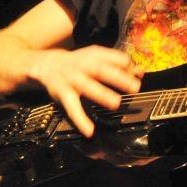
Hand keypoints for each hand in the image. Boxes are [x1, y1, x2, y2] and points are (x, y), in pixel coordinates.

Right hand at [28, 45, 142, 137]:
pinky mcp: (62, 94)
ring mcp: (72, 80)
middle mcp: (83, 66)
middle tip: (135, 87)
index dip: (128, 66)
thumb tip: (140, 71)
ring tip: (115, 103)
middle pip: (102, 70)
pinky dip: (81, 120)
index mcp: (94, 55)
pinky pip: (72, 108)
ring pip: (87, 86)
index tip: (139, 75)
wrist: (46, 64)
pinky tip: (90, 130)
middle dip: (119, 78)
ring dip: (102, 94)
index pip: (115, 58)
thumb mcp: (97, 57)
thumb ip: (118, 63)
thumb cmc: (79, 62)